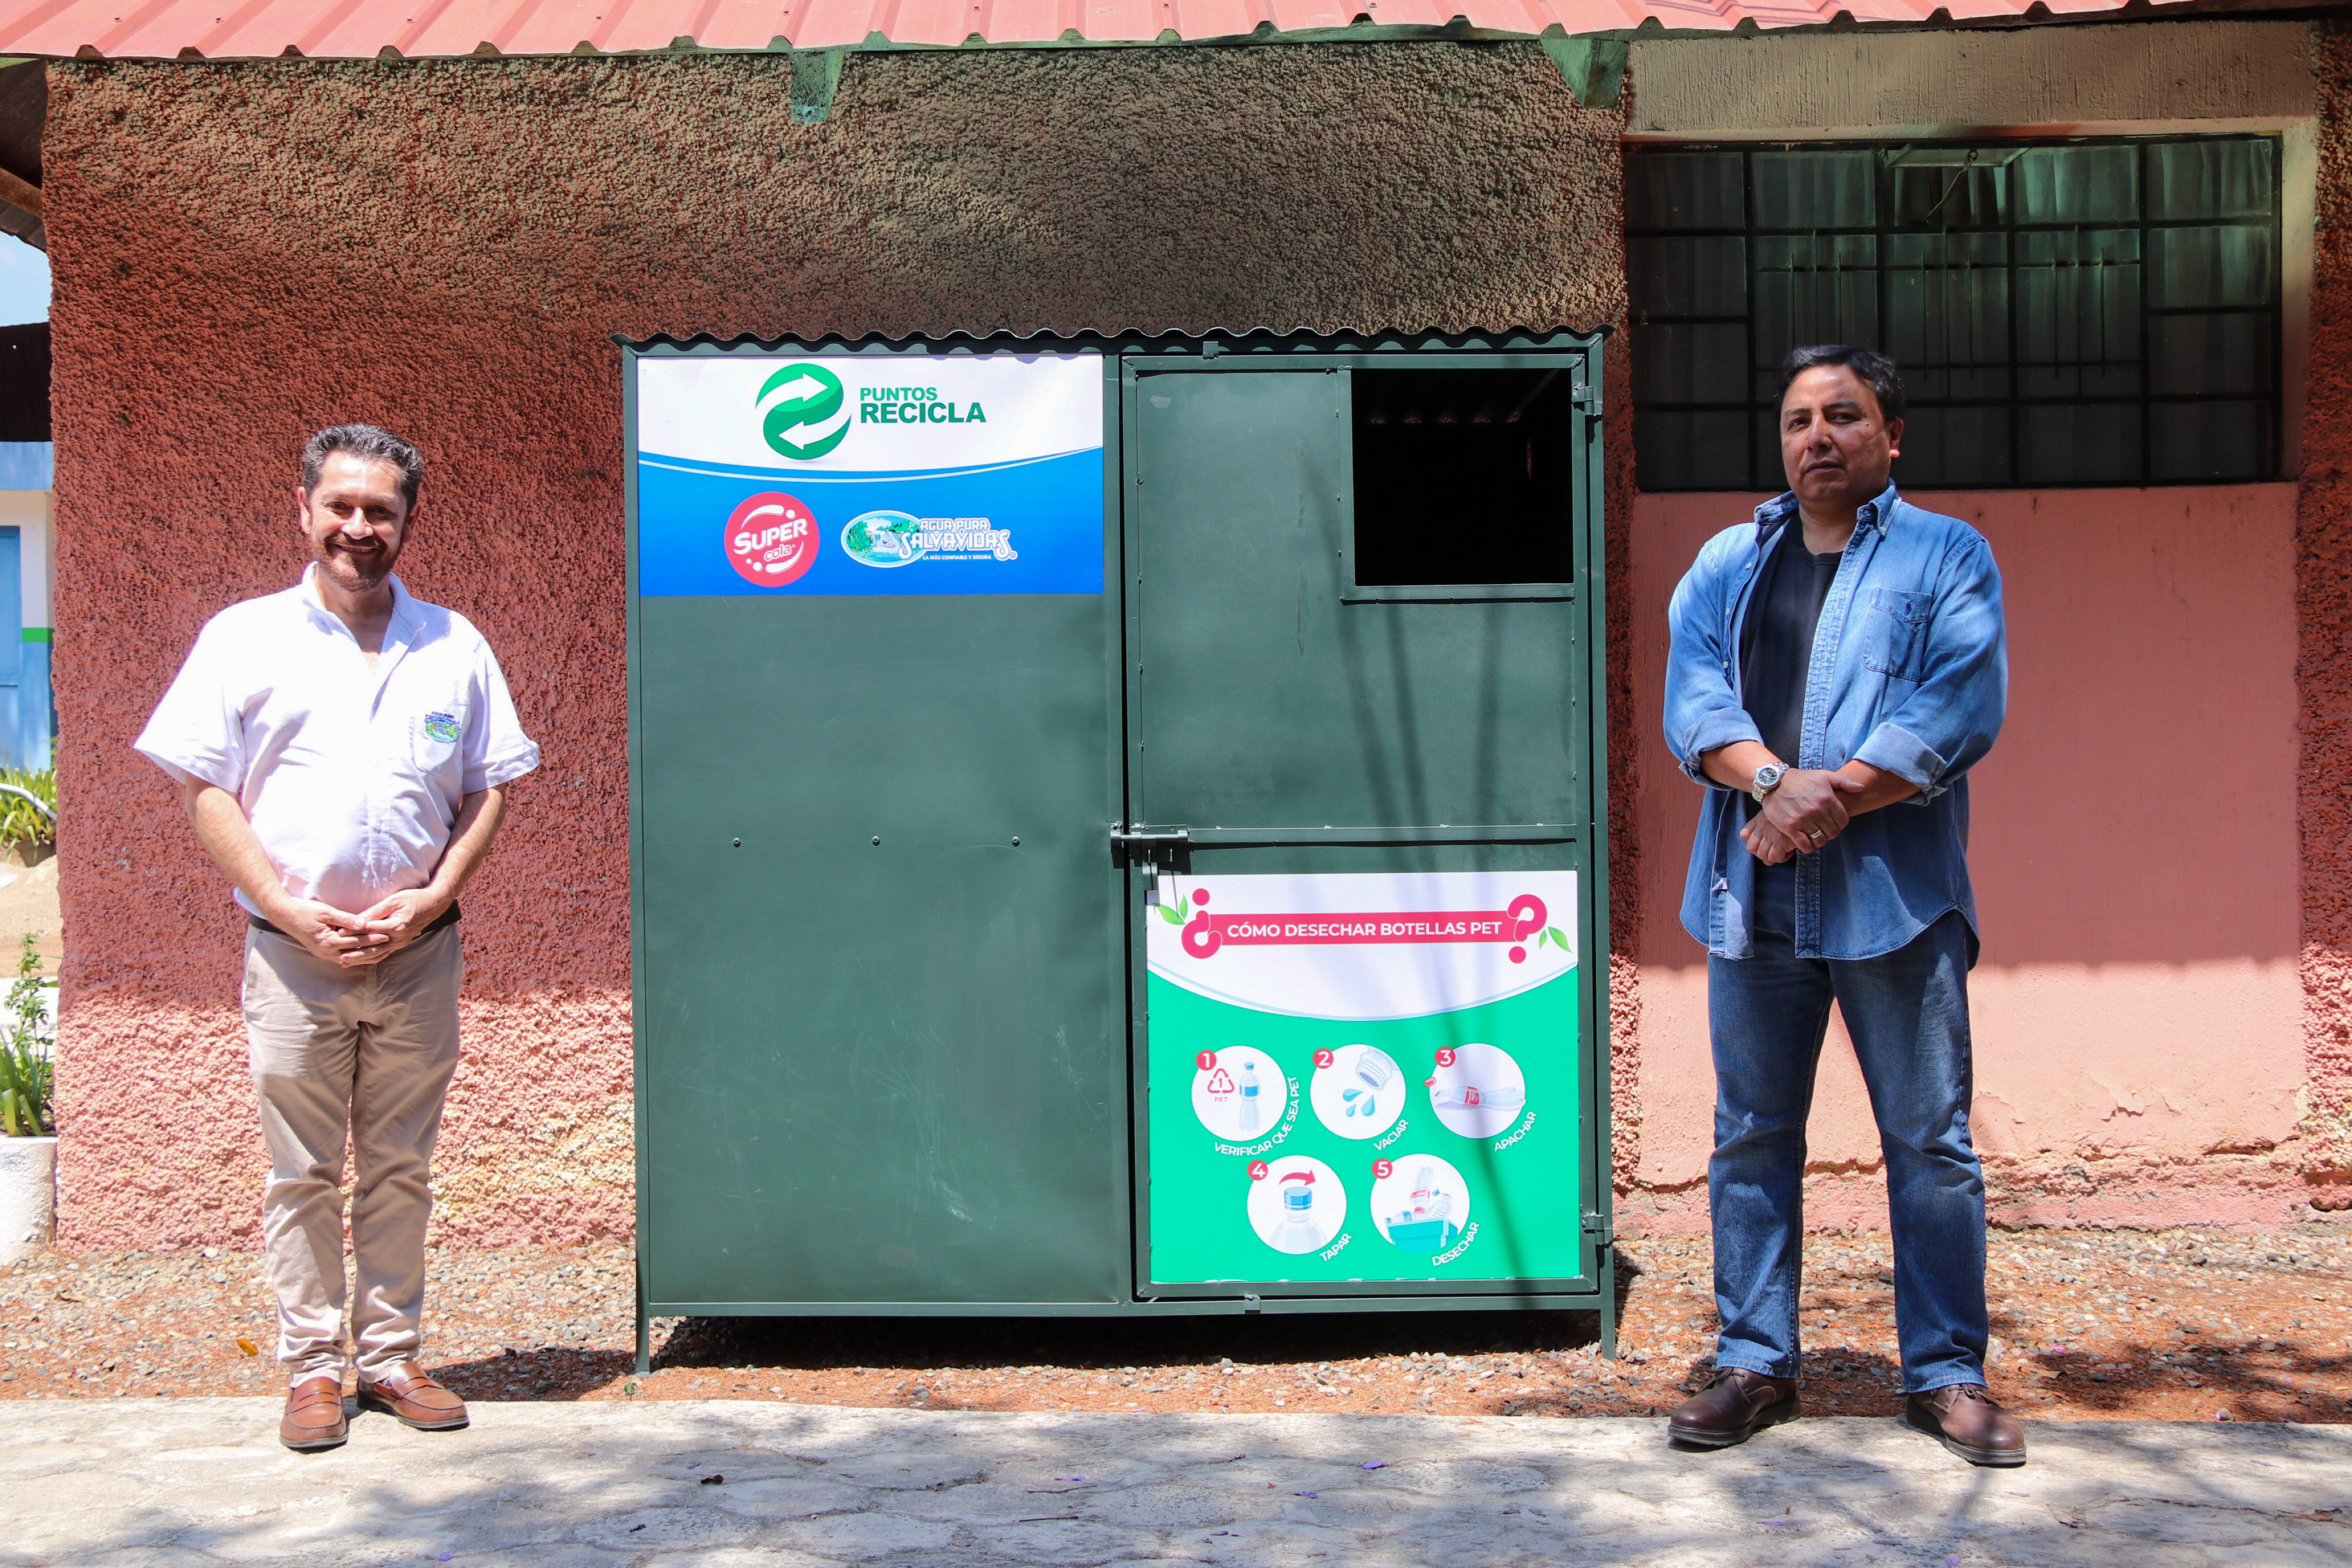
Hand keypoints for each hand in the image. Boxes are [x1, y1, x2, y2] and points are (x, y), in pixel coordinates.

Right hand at [265, 898, 388, 965]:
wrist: (285, 916)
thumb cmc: (305, 911)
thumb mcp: (326, 912)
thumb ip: (346, 919)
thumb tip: (364, 923)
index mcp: (328, 941)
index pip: (356, 941)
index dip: (372, 938)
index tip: (387, 935)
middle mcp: (326, 952)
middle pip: (355, 953)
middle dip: (373, 949)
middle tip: (390, 945)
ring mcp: (324, 954)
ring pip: (350, 958)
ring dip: (365, 956)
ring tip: (382, 952)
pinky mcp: (322, 953)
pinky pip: (343, 957)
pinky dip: (355, 956)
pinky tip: (365, 954)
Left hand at [344, 888, 452, 966]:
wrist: (433, 904)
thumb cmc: (413, 899)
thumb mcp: (393, 900)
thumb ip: (376, 911)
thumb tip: (358, 919)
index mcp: (396, 925)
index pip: (370, 930)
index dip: (354, 931)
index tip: (339, 933)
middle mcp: (398, 937)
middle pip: (372, 947)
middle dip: (355, 951)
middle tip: (339, 956)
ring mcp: (400, 942)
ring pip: (378, 953)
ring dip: (361, 958)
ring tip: (346, 962)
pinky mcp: (401, 943)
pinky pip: (384, 953)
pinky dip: (372, 957)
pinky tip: (361, 960)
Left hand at [1740, 814, 1801, 865]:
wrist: (1805, 813)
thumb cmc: (1791, 817)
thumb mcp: (1772, 814)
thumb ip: (1757, 824)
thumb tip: (1744, 837)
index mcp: (1759, 819)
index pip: (1744, 834)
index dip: (1752, 843)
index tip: (1763, 845)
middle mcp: (1762, 825)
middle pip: (1752, 848)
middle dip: (1762, 853)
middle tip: (1774, 851)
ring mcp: (1771, 834)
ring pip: (1762, 855)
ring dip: (1771, 857)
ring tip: (1782, 852)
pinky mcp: (1781, 841)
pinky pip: (1774, 857)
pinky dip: (1780, 858)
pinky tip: (1788, 852)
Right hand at [1759, 768, 1854, 849]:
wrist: (1773, 782)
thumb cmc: (1800, 779)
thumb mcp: (1823, 775)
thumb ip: (1844, 781)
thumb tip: (1861, 787)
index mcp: (1827, 798)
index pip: (1843, 821)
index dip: (1840, 824)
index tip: (1833, 822)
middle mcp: (1817, 810)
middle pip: (1832, 832)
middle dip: (1830, 832)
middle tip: (1823, 829)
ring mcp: (1803, 820)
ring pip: (1820, 840)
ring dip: (1820, 840)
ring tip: (1815, 835)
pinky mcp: (1790, 827)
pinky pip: (1805, 845)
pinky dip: (1808, 847)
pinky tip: (1806, 842)